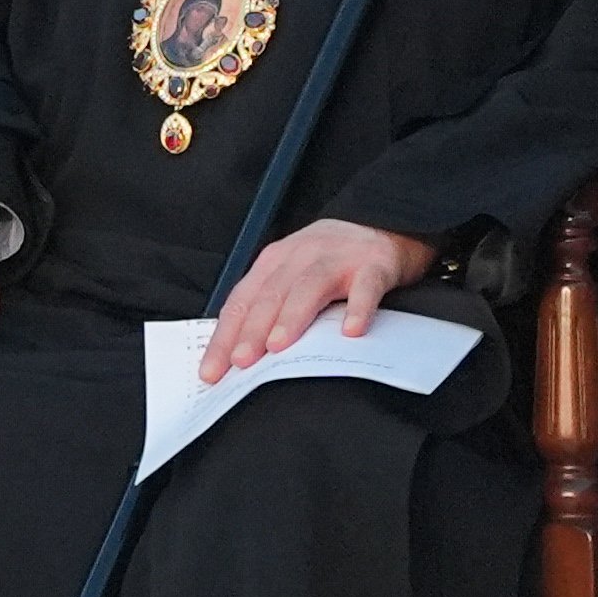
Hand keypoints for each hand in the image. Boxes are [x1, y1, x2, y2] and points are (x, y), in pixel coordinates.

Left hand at [203, 215, 435, 384]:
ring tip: (277, 347)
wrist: (385, 225)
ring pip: (308, 288)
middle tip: (239, 363)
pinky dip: (358, 308)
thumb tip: (241, 356)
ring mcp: (337, 259)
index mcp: (273, 262)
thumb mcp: (292, 273)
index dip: (224, 337)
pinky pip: (366, 287)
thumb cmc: (330, 260)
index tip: (212, 371)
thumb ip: (270, 305)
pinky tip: (351, 331)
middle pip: (269, 296)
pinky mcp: (375, 265)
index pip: (240, 302)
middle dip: (250, 331)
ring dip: (291, 318)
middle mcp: (299, 257)